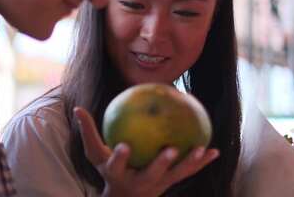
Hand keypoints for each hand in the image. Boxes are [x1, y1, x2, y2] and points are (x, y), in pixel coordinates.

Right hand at [73, 107, 219, 196]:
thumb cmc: (109, 171)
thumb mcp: (95, 154)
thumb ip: (88, 132)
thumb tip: (78, 108)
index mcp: (117, 174)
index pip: (116, 165)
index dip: (120, 157)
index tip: (124, 146)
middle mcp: (138, 183)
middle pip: (150, 175)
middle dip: (160, 164)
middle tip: (170, 149)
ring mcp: (157, 186)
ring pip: (175, 175)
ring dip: (189, 164)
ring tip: (203, 149)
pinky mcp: (170, 184)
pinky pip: (188, 172)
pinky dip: (201, 162)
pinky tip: (215, 150)